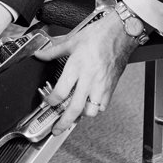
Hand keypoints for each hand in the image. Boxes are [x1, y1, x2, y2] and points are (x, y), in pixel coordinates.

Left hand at [34, 10, 134, 132]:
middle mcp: (89, 79)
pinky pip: (103, 105)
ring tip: (72, 116)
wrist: (121, 33)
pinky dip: (95, 109)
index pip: (60, 92)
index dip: (51, 101)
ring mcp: (101, 85)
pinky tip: (88, 106)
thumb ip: (53, 50)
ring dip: (81, 116)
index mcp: (77, 67)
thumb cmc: (99, 35)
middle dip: (64, 122)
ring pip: (91, 111)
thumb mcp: (72, 41)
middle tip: (56, 129)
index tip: (47, 102)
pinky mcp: (111, 87)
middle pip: (75, 108)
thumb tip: (40, 54)